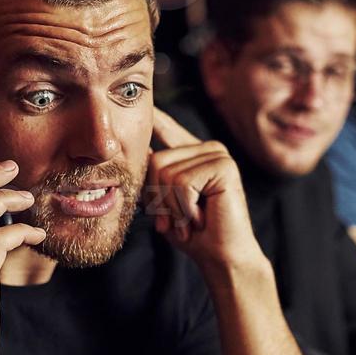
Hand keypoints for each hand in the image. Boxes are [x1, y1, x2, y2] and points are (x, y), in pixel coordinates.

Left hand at [146, 108, 265, 271]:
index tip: (138, 97)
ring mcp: (218, 154)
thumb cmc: (193, 234)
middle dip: (158, 198)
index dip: (152, 115)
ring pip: (166, 172)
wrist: (222, 257)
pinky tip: (200, 218)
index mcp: (193, 154)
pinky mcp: (224, 166)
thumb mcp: (163, 202)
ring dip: (172, 207)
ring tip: (189, 221)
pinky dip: (185, 207)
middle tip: (175, 221)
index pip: (165, 127)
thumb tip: (132, 151)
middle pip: (156, 160)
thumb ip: (151, 177)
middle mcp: (207, 148)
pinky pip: (182, 182)